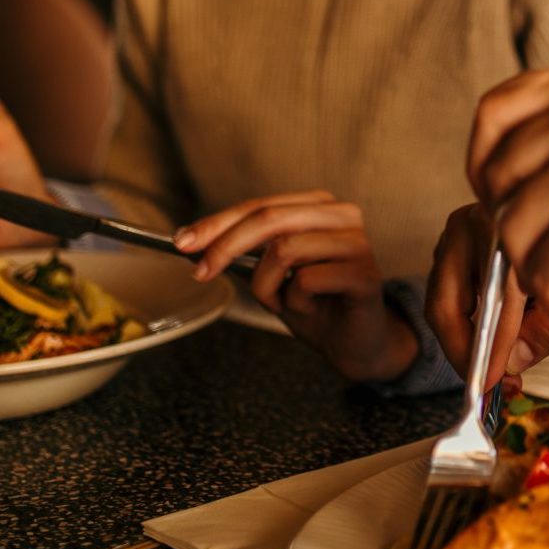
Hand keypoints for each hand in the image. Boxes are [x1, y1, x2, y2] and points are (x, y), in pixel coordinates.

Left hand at [175, 191, 418, 383]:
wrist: (353, 343)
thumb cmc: (313, 305)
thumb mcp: (270, 274)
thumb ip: (243, 253)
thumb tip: (192, 240)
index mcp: (319, 206)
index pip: (260, 205)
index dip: (218, 223)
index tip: (183, 242)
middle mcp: (342, 215)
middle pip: (270, 218)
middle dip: (226, 245)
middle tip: (201, 272)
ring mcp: (357, 242)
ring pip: (285, 249)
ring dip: (267, 285)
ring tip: (281, 302)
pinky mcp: (365, 273)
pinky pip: (308, 280)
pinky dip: (295, 301)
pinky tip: (309, 309)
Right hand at [426, 201, 548, 381]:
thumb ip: (545, 330)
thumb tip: (513, 363)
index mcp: (508, 229)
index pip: (490, 301)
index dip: (491, 348)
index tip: (494, 380)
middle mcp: (473, 223)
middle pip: (446, 303)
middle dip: (463, 351)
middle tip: (484, 383)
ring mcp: (455, 231)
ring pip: (440, 300)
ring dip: (461, 340)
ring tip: (488, 368)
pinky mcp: (450, 243)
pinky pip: (443, 292)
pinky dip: (460, 323)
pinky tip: (485, 345)